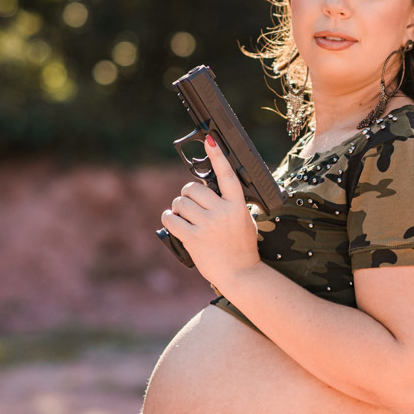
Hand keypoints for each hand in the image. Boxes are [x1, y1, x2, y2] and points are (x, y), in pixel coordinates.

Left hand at [160, 134, 260, 287]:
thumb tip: (209, 192)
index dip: (217, 156)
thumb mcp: (244, 221)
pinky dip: (169, 219)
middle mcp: (222, 212)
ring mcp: (208, 225)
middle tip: (190, 204)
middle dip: (187, 195)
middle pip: (193, 189)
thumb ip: (230, 205)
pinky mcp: (193, 238)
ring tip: (184, 217)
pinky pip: (171, 219)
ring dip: (177, 208)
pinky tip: (174, 222)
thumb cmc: (242, 248)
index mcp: (237, 206)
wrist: (240, 274)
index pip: (227, 175)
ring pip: (180, 203)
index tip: (209, 139)